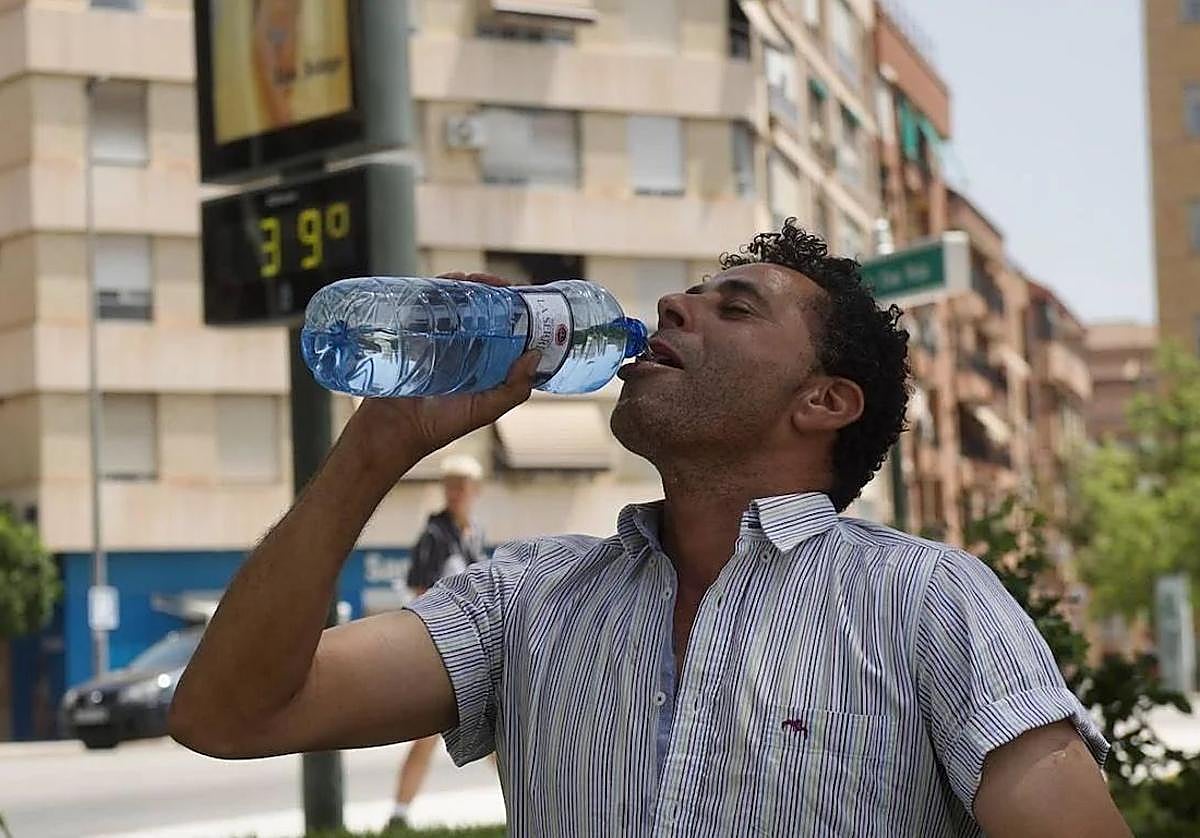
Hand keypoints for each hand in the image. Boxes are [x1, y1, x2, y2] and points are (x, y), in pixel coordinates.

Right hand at [343, 271, 537, 478]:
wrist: (393, 429)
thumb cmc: (439, 425)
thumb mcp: (485, 410)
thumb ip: (513, 389)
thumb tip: (534, 355)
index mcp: (483, 362)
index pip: (504, 328)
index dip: (515, 310)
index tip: (523, 296)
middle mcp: (462, 347)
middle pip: (481, 308)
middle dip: (491, 290)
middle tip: (498, 285)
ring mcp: (436, 337)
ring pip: (454, 301)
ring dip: (465, 285)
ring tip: (472, 280)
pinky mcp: (412, 332)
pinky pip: (425, 304)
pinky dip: (436, 288)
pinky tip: (446, 283)